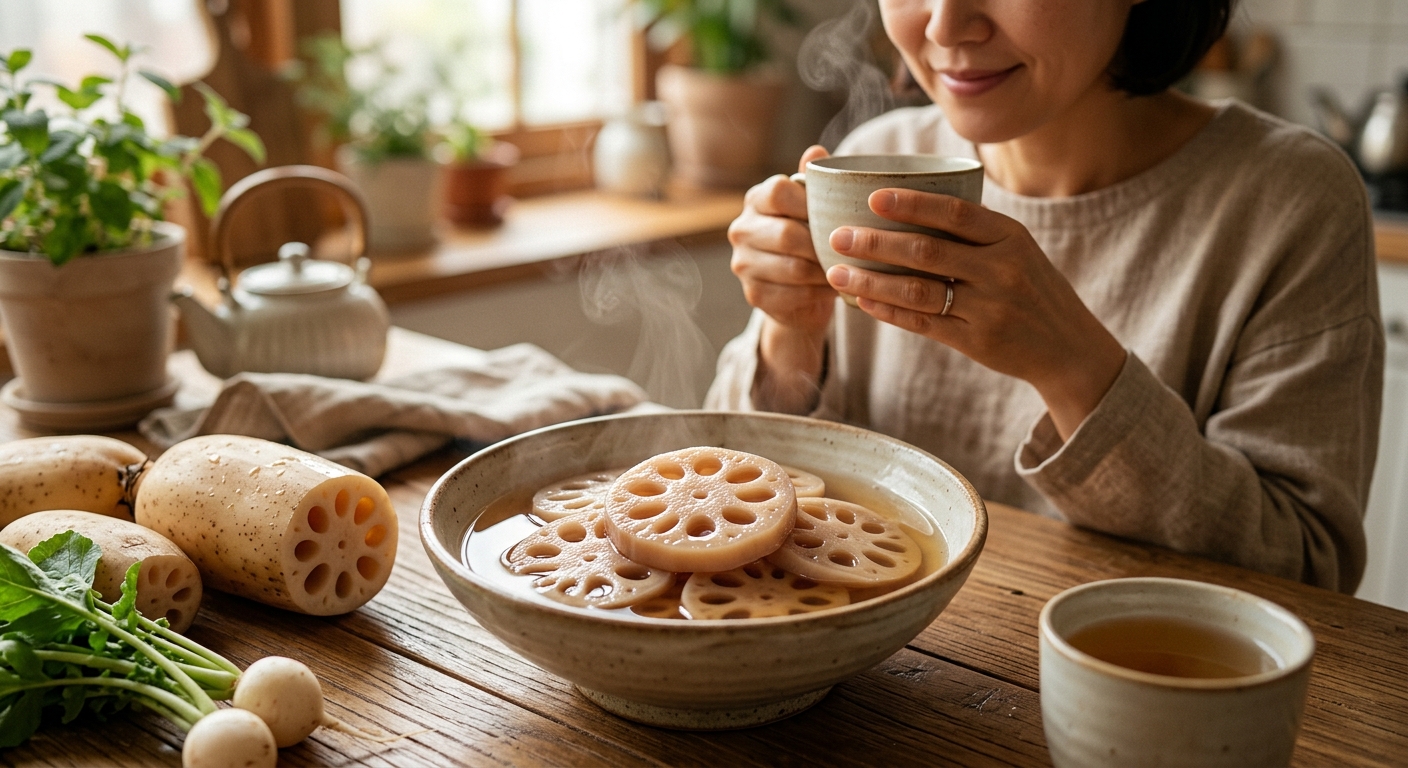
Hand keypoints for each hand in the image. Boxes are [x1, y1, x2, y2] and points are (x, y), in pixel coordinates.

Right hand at [728, 145, 835, 412]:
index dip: (810, 204)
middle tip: (850, 249)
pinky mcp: (753, 295)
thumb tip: (816, 150)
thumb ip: (815, 182)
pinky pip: (793, 295)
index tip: (835, 215)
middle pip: (786, 235)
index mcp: (755, 199)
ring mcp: (743, 264)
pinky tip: (834, 288)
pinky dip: (818, 293)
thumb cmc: (810, 237)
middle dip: (823, 244)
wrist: (798, 290)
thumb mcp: (814, 208)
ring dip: (825, 271)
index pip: (778, 192)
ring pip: (793, 269)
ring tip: (847, 269)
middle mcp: (741, 230)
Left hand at [824, 188, 1126, 438]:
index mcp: (1011, 237)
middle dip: (876, 243)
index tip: (873, 197)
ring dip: (873, 281)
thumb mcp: (1018, 249)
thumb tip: (908, 202)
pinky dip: (889, 311)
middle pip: (928, 252)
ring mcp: (989, 308)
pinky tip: (862, 301)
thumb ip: (974, 231)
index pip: (956, 213)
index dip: (913, 204)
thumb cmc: (1032, 287)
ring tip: (836, 272)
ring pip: (919, 291)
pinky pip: (924, 323)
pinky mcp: (976, 340)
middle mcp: (1002, 270)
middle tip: (837, 236)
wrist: (1069, 346)